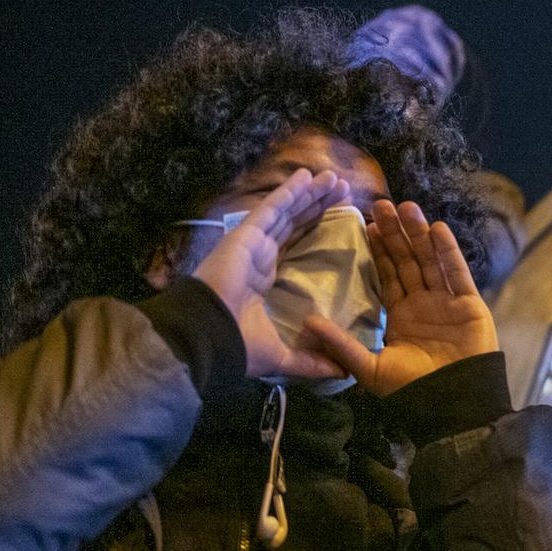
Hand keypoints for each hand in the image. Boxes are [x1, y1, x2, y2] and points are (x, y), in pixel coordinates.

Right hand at [191, 168, 350, 380]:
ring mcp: (250, 244)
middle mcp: (257, 256)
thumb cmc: (238, 345)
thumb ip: (311, 361)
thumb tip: (341, 374)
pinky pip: (271, 208)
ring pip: (285, 212)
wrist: (210, 339)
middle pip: (293, 222)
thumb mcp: (283, 355)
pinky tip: (306, 176)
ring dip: (308, 193)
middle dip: (315, 205)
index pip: (293, 244)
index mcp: (263, 277)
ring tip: (332, 177)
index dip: (312, 227)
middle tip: (340, 188)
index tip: (335, 215)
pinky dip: (288, 192)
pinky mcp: (245, 236)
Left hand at [306, 199, 497, 395]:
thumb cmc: (412, 389)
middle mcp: (424, 303)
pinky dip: (448, 251)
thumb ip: (341, 344)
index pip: (387, 274)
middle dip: (396, 233)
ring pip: (430, 260)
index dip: (378, 249)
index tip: (366, 224)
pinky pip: (456, 272)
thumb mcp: (369, 368)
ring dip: (419, 234)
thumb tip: (308, 323)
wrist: (452, 403)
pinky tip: (437, 229)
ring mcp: (447, 301)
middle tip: (381, 204)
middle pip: (407, 260)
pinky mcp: (469, 303)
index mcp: (401, 315)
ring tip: (406, 207)